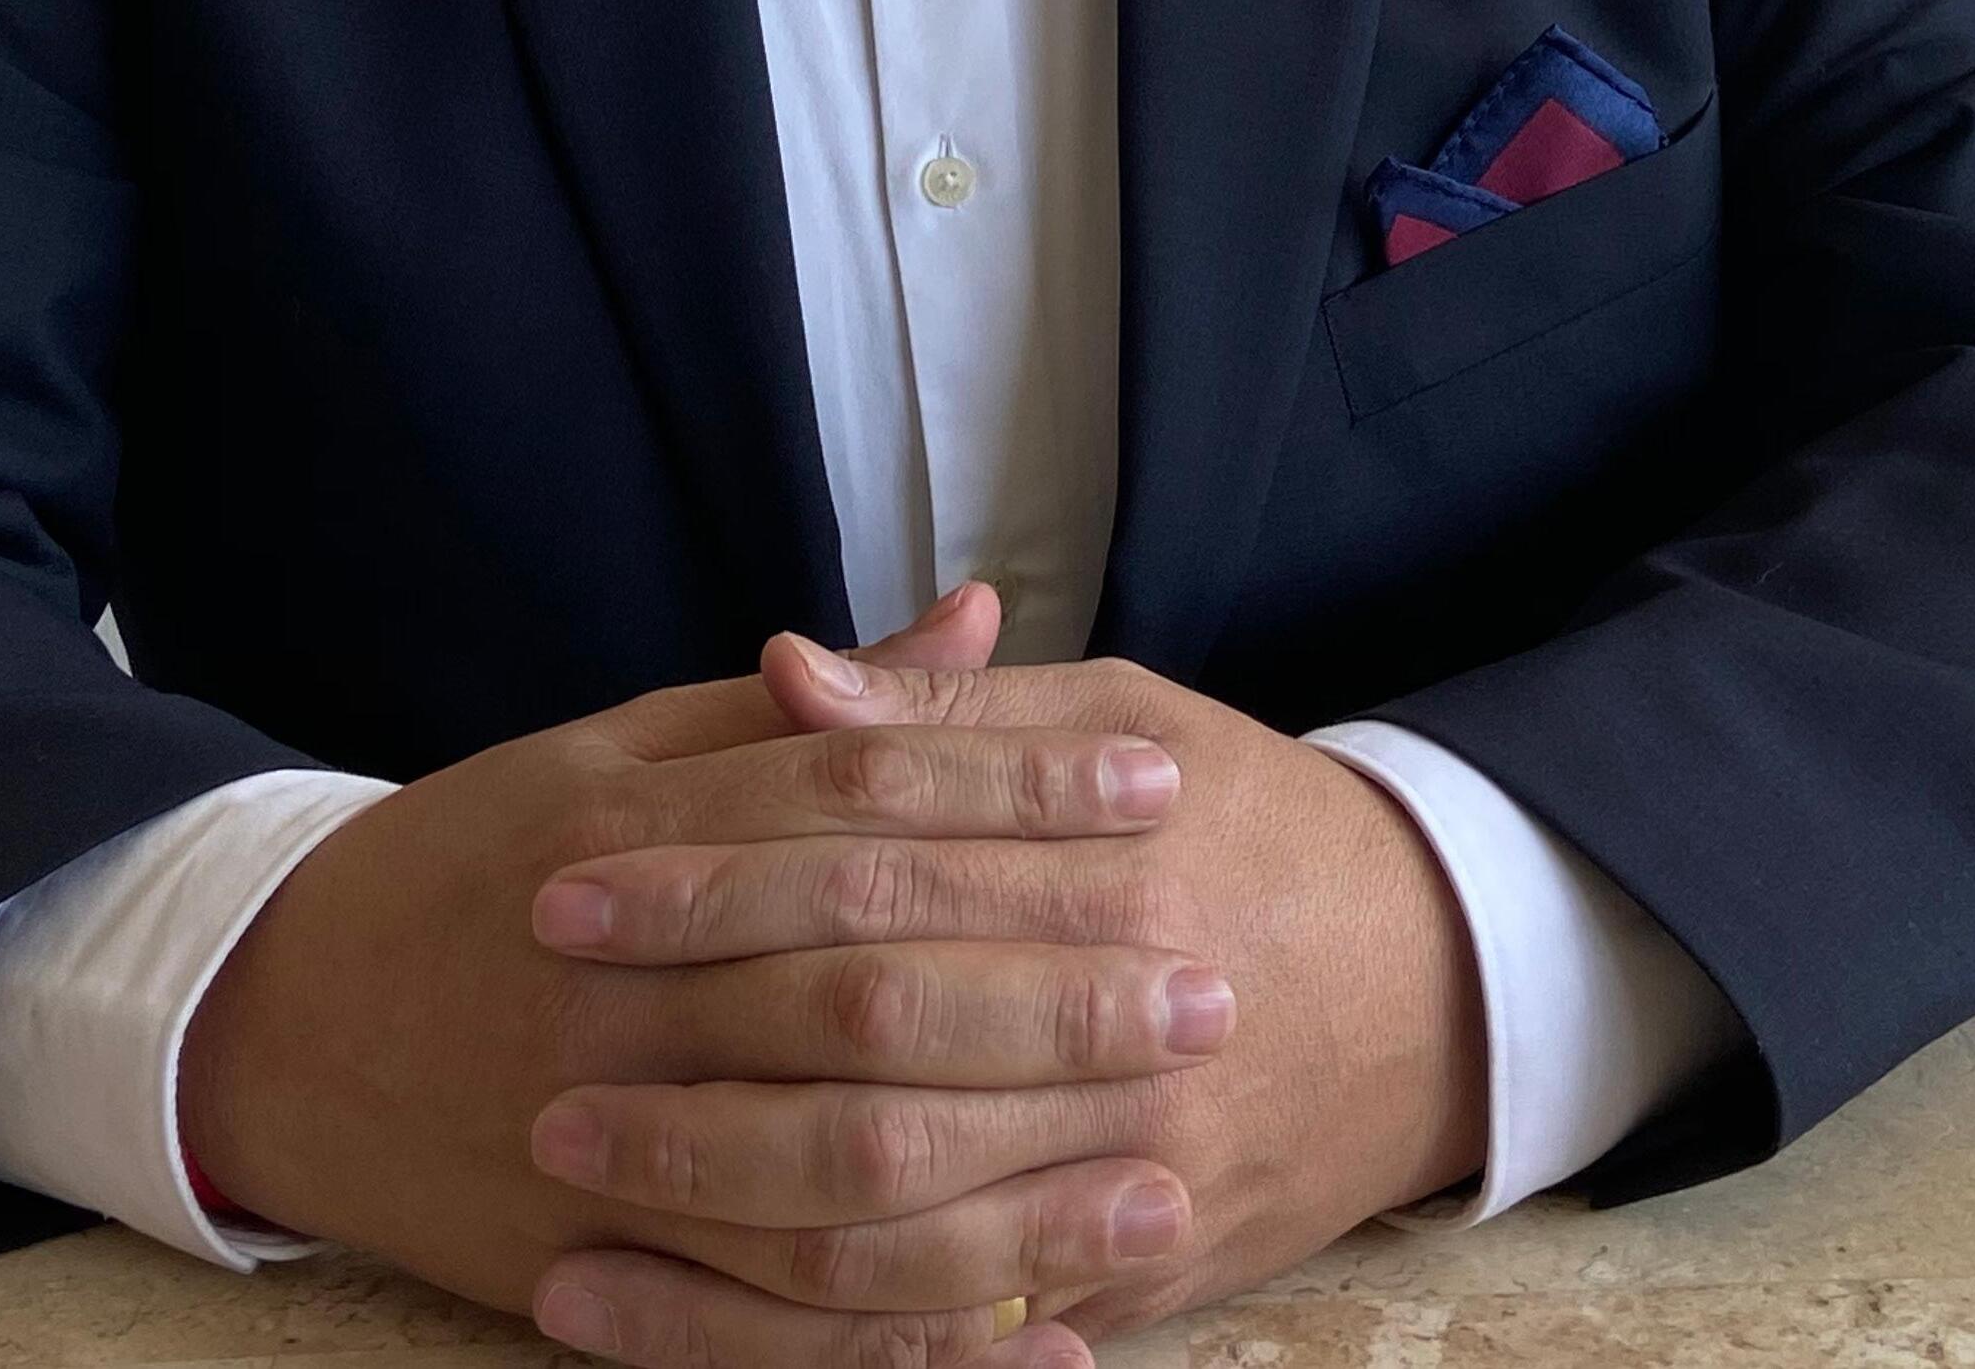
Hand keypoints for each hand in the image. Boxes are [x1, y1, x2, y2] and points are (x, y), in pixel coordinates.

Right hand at [177, 590, 1210, 1363]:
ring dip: (1012, 1182)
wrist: (273, 1022)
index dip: (1017, 786)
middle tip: (1208, 979)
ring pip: (833, 1178)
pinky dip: (907, 1348)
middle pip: (868, 987)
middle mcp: (622, 991)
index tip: (1157, 781)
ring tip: (1166, 1172)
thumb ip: (802, 708)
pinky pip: (766, 1333)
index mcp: (633, 835)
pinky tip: (1039, 1335)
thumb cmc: (473, 861)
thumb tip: (980, 615)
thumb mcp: (615, 746)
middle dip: (1049, 989)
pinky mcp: (585, 1275)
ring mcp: (601, 1144)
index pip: (859, 799)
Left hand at [527, 646, 1488, 1357]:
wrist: (1439, 985)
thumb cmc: (1252, 822)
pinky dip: (793, 1346)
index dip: (711, 876)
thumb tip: (788, 673)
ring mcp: (1131, 1178)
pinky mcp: (1130, 1286)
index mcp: (1113, 857)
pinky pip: (944, 1340)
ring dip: (717, 1209)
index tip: (569, 882)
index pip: (874, 862)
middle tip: (535, 1046)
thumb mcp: (1130, 718)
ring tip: (564, 1188)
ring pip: (898, 1220)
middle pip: (875, 1046)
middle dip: (691, 1054)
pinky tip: (660, 1325)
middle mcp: (1123, 1026)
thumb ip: (953, 714)